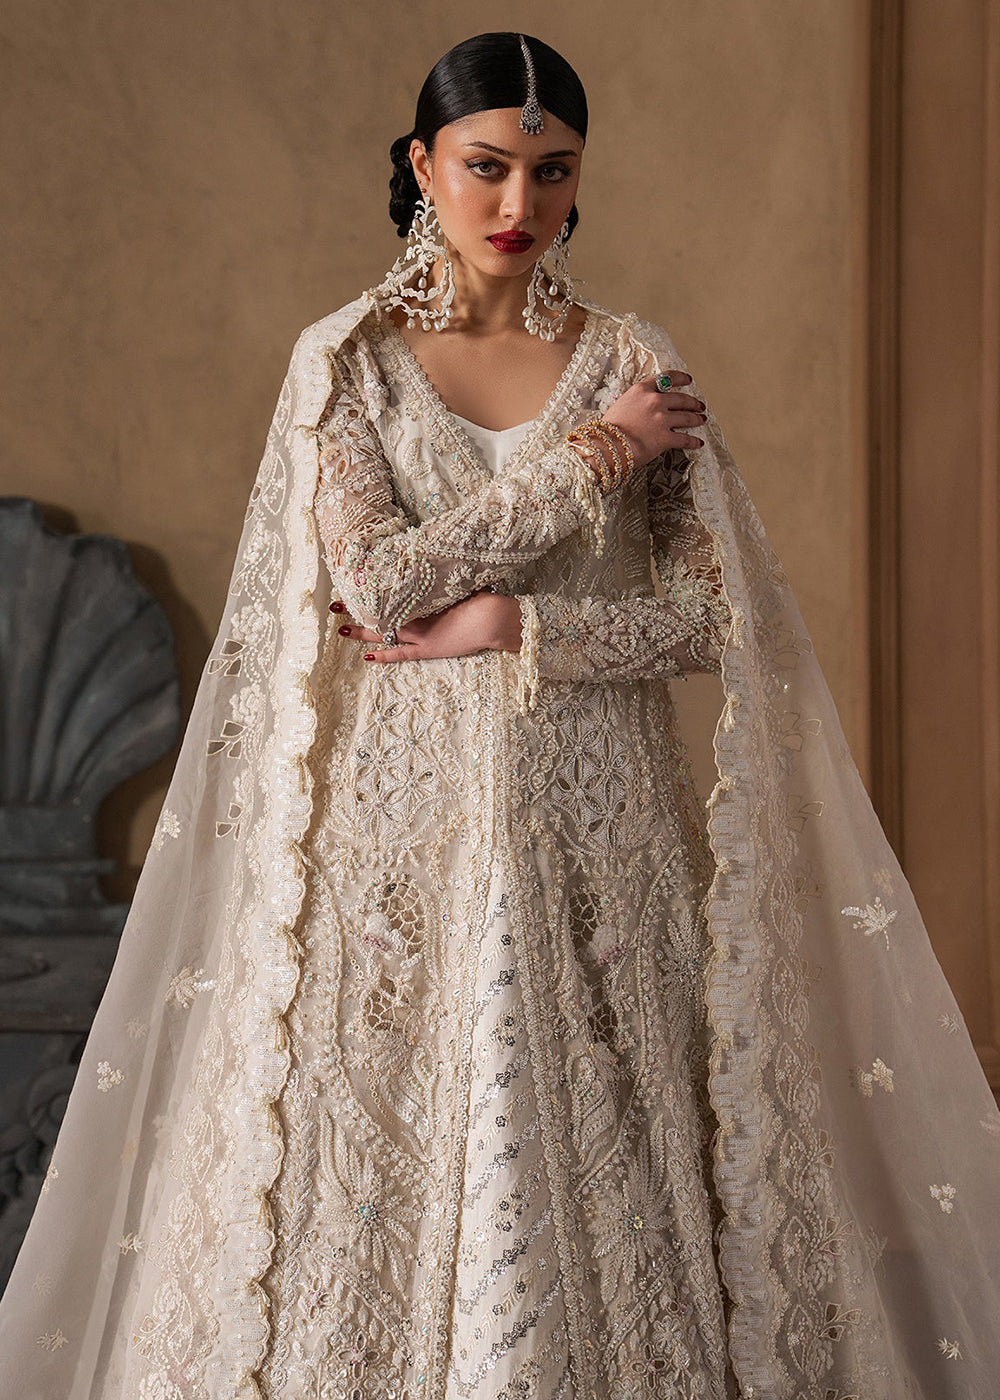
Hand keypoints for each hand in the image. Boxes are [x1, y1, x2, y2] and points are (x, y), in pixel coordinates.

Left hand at [329, 591, 522, 662]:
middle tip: (335, 602)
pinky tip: (367, 658)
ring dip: (361, 630)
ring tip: (340, 628)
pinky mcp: (428, 649)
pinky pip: (400, 654)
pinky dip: (384, 656)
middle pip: (378, 609)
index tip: (351, 580)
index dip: (367, 589)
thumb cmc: (480, 597)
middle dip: (356, 606)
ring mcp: (420, 634)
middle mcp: (415, 614)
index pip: (386, 592)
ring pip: (383, 632)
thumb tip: (424, 560)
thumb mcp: (456, 581)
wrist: (493, 619)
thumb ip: (438, 576)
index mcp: (421, 596)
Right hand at [601, 372, 706, 468]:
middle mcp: (654, 401)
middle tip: (699, 405)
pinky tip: (698, 443)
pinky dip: (693, 442)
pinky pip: (684, 439)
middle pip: (681, 398)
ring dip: (696, 419)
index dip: (681, 378)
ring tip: (702, 420)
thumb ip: (636, 402)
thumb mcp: (621, 405)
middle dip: (693, 402)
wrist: (605, 447)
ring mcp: (662, 419)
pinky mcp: (665, 438)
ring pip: (686, 417)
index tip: (688, 380)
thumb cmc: (607, 430)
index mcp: (642, 390)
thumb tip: (643, 407)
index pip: (666, 378)